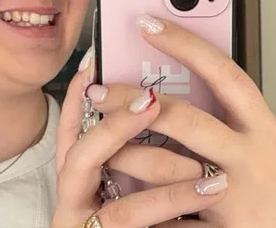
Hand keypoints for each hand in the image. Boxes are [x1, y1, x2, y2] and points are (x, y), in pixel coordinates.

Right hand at [53, 57, 226, 227]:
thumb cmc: (126, 223)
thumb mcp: (120, 185)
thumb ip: (125, 154)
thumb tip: (152, 103)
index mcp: (75, 175)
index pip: (70, 126)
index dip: (76, 94)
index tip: (93, 63)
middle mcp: (70, 194)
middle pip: (79, 149)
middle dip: (114, 121)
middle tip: (150, 99)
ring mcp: (78, 219)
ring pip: (103, 184)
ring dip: (150, 161)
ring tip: (198, 152)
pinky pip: (128, 218)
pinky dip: (167, 202)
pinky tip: (205, 191)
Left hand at [87, 15, 275, 226]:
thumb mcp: (272, 141)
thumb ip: (235, 116)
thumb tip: (184, 81)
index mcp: (263, 129)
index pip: (223, 74)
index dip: (184, 45)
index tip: (148, 24)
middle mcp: (250, 158)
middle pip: (184, 119)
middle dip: (133, 103)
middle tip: (98, 90)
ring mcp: (236, 198)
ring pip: (167, 170)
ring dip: (127, 156)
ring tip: (98, 143)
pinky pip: (174, 221)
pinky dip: (146, 209)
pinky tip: (121, 197)